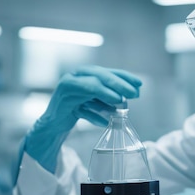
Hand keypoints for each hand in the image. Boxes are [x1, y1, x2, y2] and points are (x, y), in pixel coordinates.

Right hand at [24, 66, 141, 172]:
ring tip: (121, 100)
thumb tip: (132, 95)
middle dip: (118, 83)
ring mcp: (67, 89)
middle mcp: (75, 77)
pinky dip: (93, 115)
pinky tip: (104, 123)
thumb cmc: (79, 108)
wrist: (55, 122)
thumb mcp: (97, 99)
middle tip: (134, 93)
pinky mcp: (62, 104)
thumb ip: (111, 95)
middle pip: (99, 76)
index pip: (107, 72)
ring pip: (89, 87)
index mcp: (85, 73)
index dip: (124, 76)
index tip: (139, 84)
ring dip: (106, 93)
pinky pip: (80, 109)